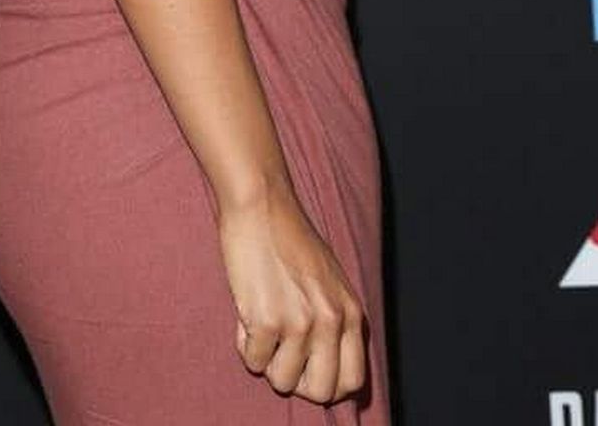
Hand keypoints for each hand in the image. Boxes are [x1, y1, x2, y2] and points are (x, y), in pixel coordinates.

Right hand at [219, 181, 366, 405]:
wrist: (261, 204)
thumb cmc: (291, 239)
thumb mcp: (331, 281)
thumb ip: (337, 322)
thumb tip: (330, 370)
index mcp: (351, 313)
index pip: (352, 381)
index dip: (326, 383)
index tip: (307, 369)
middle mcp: (331, 322)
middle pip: (321, 392)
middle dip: (297, 380)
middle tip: (281, 354)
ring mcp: (299, 323)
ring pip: (282, 382)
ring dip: (267, 360)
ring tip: (263, 325)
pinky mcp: (266, 321)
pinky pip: (252, 361)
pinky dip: (245, 344)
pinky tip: (247, 314)